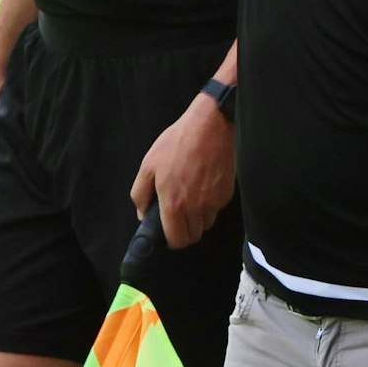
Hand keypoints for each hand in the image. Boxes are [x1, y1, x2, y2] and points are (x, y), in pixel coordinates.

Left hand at [130, 92, 235, 248]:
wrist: (210, 126)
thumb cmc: (178, 143)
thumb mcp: (149, 164)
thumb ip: (140, 194)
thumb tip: (142, 213)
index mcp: (174, 203)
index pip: (176, 240)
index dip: (171, 240)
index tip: (168, 232)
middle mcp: (196, 208)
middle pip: (193, 236)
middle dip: (185, 230)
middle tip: (178, 215)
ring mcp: (214, 202)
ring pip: (206, 224)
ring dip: (198, 218)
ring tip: (191, 196)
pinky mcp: (227, 194)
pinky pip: (216, 209)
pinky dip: (210, 204)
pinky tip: (203, 185)